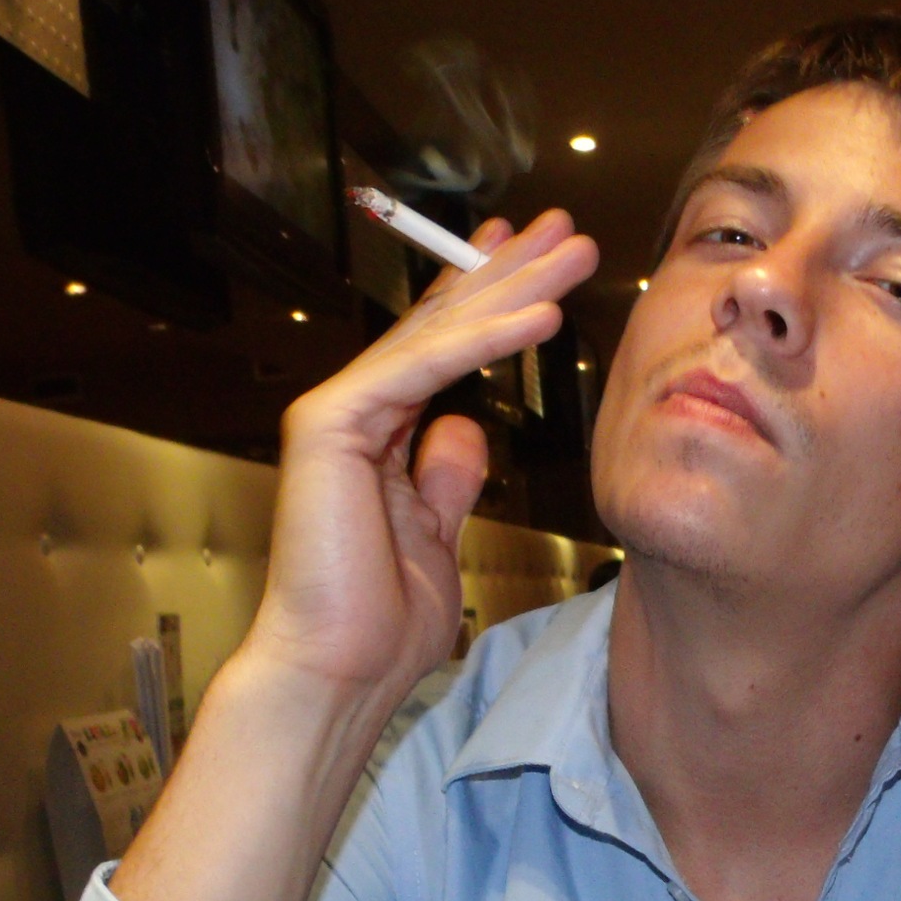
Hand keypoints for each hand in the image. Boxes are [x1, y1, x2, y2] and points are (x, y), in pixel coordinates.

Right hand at [244, 209, 599, 710]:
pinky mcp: (332, 425)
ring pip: (436, 334)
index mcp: (378, 434)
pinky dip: (485, 341)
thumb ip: (445, 475)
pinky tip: (539, 317)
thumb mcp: (434, 533)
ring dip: (510, 287)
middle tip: (564, 230)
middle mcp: (354, 412)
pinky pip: (424, 370)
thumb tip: (466, 428)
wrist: (336, 670)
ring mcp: (338, 414)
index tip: (538, 260)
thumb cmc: (376, 622)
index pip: (440, 347)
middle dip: (508, 271)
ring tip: (568, 252)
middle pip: (442, 323)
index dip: (490, 298)